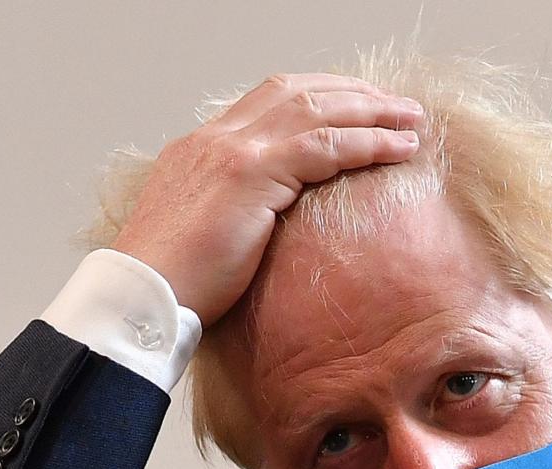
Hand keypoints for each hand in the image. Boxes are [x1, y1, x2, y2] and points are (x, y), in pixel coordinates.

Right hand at [112, 73, 422, 325]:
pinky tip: (399, 149)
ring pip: (317, 110)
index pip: (268, 99)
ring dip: (372, 113)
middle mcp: (215, 139)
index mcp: (200, 148)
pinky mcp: (250, 175)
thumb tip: (263, 226)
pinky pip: (324, 147)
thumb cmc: (168, 282)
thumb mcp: (199, 232)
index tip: (355, 107)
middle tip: (396, 106)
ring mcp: (233, 152)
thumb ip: (230, 212)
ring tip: (411, 121)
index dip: (319, 95)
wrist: (140, 294)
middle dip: (353, 94)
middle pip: (297, 91)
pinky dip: (367, 143)